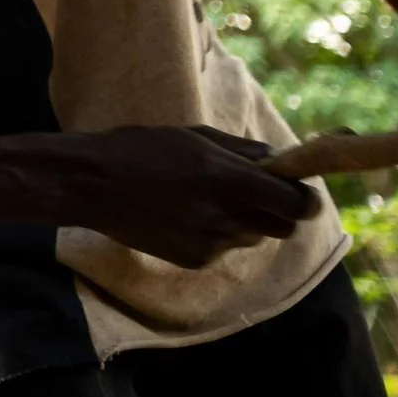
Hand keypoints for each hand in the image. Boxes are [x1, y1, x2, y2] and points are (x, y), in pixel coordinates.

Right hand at [58, 125, 322, 268]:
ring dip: (243, 222)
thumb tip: (278, 162)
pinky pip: (222, 249)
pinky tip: (183, 216)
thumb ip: (241, 151)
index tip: (303, 194)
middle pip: (281, 228)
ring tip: (206, 201)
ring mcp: (208, 242)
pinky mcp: (193, 260)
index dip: (306, 201)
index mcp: (225, 177)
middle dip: (277, 212)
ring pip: (251, 238)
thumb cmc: (140, 148)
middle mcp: (222, 215)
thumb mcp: (193, 136)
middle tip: (255, 195)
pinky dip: (214, 235)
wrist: (91, 184)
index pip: (294, 204)